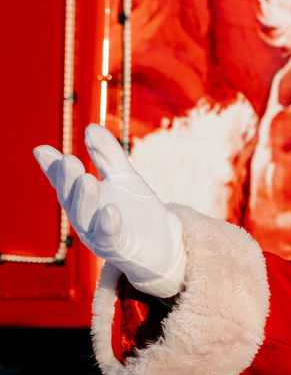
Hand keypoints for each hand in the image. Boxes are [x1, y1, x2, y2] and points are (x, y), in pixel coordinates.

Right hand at [33, 125, 184, 296]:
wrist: (163, 243)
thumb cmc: (137, 210)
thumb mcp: (123, 177)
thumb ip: (107, 155)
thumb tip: (90, 127)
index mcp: (84, 199)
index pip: (65, 182)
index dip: (53, 168)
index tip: (43, 150)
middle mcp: (85, 217)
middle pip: (71, 198)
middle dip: (68, 180)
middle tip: (69, 160)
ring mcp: (98, 234)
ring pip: (84, 218)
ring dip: (84, 200)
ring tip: (87, 179)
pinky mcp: (118, 248)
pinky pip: (109, 237)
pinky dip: (107, 224)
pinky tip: (110, 210)